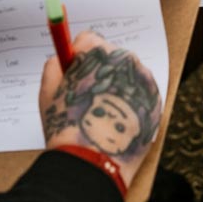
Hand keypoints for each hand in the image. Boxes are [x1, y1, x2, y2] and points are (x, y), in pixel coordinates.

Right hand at [38, 31, 163, 161]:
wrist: (93, 162)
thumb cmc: (68, 127)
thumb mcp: (47, 92)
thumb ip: (53, 67)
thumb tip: (61, 58)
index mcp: (98, 52)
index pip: (87, 39)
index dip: (77, 57)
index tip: (73, 72)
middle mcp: (125, 59)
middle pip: (109, 56)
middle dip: (98, 72)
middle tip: (86, 97)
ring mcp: (144, 80)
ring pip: (126, 76)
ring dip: (115, 87)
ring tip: (101, 114)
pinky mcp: (155, 100)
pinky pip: (139, 94)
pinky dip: (130, 103)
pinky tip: (116, 121)